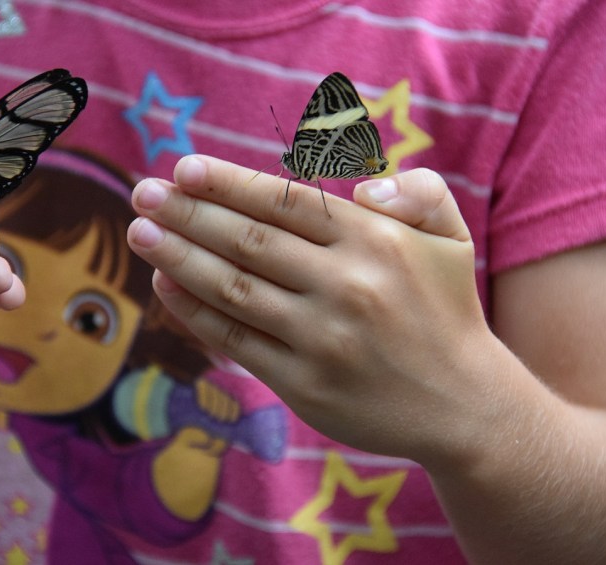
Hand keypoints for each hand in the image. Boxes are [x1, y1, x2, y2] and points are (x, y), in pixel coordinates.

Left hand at [127, 155, 500, 464]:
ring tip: (139, 232)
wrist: (465, 408)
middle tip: (142, 192)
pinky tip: (166, 286)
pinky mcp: (303, 383)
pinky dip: (194, 312)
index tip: (183, 168)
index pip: (285, 202)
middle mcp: (344, 286)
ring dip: (177, 257)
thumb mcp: (452, 239)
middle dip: (186, 213)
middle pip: (247, 240)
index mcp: (374, 241)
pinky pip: (235, 340)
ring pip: (232, 288)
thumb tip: (362, 188)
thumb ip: (420, 191)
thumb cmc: (448, 313)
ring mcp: (320, 339)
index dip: (228, 183)